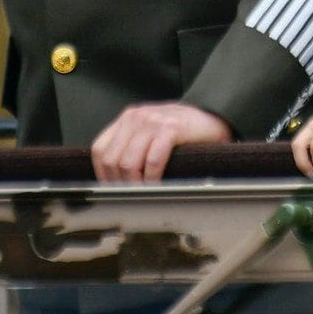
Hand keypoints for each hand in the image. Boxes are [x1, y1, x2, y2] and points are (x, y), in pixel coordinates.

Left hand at [90, 102, 232, 182]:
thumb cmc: (181, 130)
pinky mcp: (171, 128)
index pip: (100, 150)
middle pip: (112, 160)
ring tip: (144, 194)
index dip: (103, 175)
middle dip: (119, 184)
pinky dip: (152, 178)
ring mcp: (153, 121)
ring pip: (128, 163)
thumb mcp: (149, 132)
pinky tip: (158, 185)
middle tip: (131, 197)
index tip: (113, 191)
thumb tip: (114, 181)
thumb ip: (132, 147)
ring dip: (135, 185)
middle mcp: (135, 117)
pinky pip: (153, 160)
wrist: (212, 116)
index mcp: (127, 120)